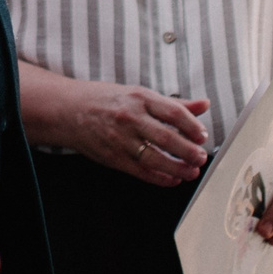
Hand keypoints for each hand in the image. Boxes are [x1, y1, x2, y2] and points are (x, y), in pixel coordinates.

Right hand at [18, 62, 209, 186]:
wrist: (68, 110)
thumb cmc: (106, 100)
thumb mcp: (138, 94)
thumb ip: (174, 103)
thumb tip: (204, 105)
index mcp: (139, 97)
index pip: (173, 112)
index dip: (192, 126)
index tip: (203, 136)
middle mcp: (130, 117)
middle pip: (167, 137)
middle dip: (188, 150)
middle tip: (201, 157)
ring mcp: (120, 139)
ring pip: (155, 157)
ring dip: (177, 168)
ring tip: (191, 171)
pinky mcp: (113, 157)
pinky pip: (141, 171)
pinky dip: (159, 178)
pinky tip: (172, 179)